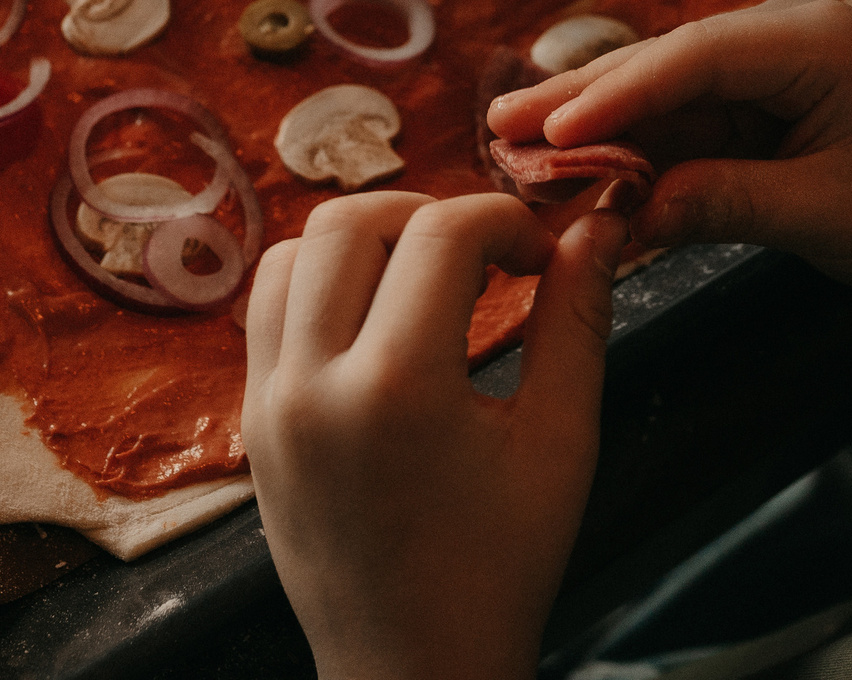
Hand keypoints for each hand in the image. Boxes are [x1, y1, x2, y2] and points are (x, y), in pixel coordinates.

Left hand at [244, 190, 626, 679]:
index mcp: (397, 389)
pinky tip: (378, 320)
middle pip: (351, 220)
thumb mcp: (559, 443)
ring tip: (427, 283)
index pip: (442, 234)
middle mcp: (314, 384)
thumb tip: (600, 226)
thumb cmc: (499, 569)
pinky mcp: (252, 420)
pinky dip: (320, 286)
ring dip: (365, 243)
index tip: (541, 257)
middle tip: (485, 258)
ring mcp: (270, 402)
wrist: (411, 669)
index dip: (505, 221)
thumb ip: (576, 322)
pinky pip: (268, 309)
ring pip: (295, 253)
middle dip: (430, 216)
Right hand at [487, 0, 851, 305]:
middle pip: (665, 64)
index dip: (619, 92)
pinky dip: (628, 146)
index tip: (553, 125)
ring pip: (661, 92)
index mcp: (815, 41)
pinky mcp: (753, 98)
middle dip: (582, 99)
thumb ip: (726, 202)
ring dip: (593, 123)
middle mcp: (784, 33)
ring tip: (512, 143)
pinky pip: (680, 120)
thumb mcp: (826, 215)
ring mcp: (765, 63)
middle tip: (500, 124)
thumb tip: (630, 211)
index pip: (698, 58)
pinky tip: (569, 162)